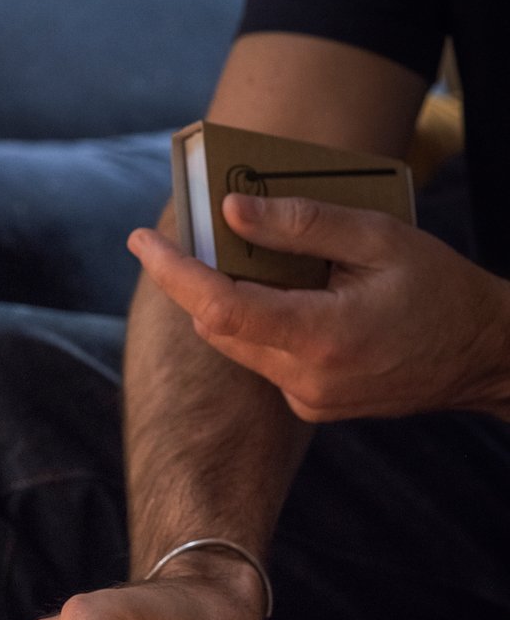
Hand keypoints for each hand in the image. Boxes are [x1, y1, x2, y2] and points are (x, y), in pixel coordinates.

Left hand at [129, 194, 509, 422]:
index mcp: (321, 335)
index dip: (174, 274)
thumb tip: (230, 215)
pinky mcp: (310, 405)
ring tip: (241, 258)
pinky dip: (262, 324)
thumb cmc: (439, 288)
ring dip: (228, 302)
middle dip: (194, 282)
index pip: (219, 309)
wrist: (481, 355)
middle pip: (218, 328)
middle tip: (181, 238)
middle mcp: (304, 378)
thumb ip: (301, 226)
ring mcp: (305, 399)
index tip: (142, 242)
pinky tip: (289, 297)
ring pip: (238, 346)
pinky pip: (266, 360)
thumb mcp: (378, 239)